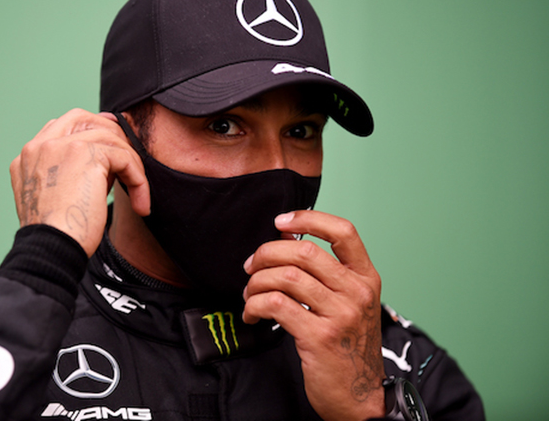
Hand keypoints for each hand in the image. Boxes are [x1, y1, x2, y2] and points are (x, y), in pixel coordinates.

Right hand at [9, 109, 149, 256]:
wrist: (50, 250)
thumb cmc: (58, 236)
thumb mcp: (55, 198)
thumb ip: (68, 174)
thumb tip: (104, 161)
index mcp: (28, 156)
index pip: (60, 127)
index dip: (90, 130)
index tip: (114, 144)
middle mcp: (40, 146)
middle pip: (82, 118)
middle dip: (111, 133)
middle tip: (131, 157)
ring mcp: (60, 146)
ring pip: (110, 138)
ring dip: (131, 164)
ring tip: (138, 192)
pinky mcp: (85, 154)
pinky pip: (124, 157)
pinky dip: (139, 180)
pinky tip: (141, 203)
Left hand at [242, 210, 384, 420]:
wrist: (360, 397)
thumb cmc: (348, 346)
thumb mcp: (348, 303)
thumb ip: (324, 272)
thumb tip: (285, 237)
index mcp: (366, 278)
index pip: (344, 231)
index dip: (309, 218)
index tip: (281, 221)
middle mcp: (357, 292)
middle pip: (304, 251)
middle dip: (267, 252)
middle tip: (251, 265)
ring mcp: (340, 315)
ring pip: (286, 277)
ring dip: (257, 281)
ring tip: (250, 293)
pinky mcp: (319, 337)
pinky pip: (276, 304)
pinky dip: (256, 304)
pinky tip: (253, 312)